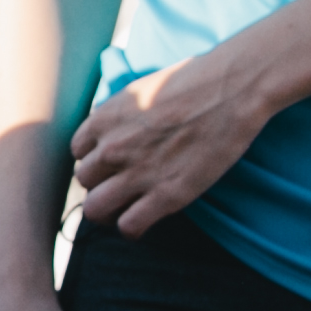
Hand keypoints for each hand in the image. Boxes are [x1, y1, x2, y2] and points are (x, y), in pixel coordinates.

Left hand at [69, 51, 272, 237]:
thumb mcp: (140, 90)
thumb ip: (119, 116)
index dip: (95, 159)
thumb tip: (110, 133)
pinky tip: (145, 220)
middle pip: (84, 181)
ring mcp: (138, 173)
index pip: (78, 152)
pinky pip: (129, 226)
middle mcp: (113, 148)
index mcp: (105, 119)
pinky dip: (133, 228)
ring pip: (96, 209)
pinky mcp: (167, 195)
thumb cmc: (192, 82)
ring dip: (109, 212)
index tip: (112, 163)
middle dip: (100, 185)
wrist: (232, 88)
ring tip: (126, 209)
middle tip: (121, 187)